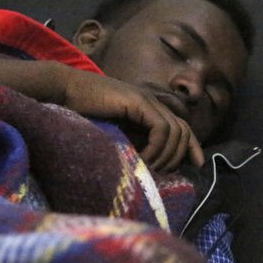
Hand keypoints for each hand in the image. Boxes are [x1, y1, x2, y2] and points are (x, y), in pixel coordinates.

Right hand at [58, 66, 203, 171]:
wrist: (65, 92)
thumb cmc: (82, 113)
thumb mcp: (115, 132)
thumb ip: (133, 140)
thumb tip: (149, 163)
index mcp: (148, 109)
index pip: (182, 127)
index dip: (193, 146)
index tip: (197, 166)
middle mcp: (152, 103)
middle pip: (184, 131)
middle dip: (179, 156)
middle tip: (161, 171)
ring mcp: (146, 100)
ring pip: (175, 132)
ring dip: (166, 155)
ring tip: (149, 166)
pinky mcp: (138, 102)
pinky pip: (161, 129)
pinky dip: (157, 147)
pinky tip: (143, 156)